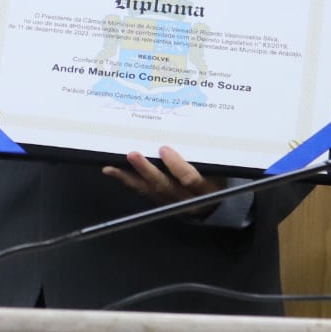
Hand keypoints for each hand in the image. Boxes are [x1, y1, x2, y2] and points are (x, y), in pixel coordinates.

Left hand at [103, 146, 219, 208]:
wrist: (212, 203)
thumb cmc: (216, 177)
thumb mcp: (218, 167)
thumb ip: (204, 154)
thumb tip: (189, 128)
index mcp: (205, 189)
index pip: (190, 179)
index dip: (177, 166)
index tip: (164, 149)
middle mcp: (187, 200)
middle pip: (165, 186)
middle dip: (147, 171)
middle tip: (132, 155)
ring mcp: (171, 203)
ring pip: (149, 191)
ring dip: (129, 177)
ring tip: (112, 167)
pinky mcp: (159, 202)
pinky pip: (142, 192)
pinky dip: (126, 181)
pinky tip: (112, 172)